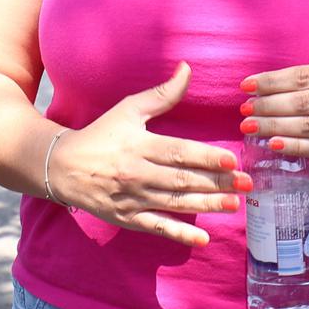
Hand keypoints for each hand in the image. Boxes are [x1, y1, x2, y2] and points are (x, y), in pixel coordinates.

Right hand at [50, 62, 245, 247]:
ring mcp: (132, 198)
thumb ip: (162, 94)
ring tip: (235, 205)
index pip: (178, 152)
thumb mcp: (128, 110)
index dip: (205, 157)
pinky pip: (157, 227)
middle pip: (182, 180)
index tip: (231, 161)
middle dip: (217, 183)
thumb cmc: (100, 135)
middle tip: (247, 184)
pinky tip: (202, 239)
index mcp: (139, 145)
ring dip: (207, 205)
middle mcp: (137, 173)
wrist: (61, 167)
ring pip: (175, 203)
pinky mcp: (128, 218)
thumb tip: (187, 69)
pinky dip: (179, 234)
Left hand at [240, 63, 308, 165]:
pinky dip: (295, 147)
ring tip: (250, 127)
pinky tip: (274, 144)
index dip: (271, 81)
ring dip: (274, 126)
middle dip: (267, 105)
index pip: (302, 76)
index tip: (246, 85)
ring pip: (308, 125)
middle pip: (301, 101)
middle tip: (244, 110)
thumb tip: (274, 87)